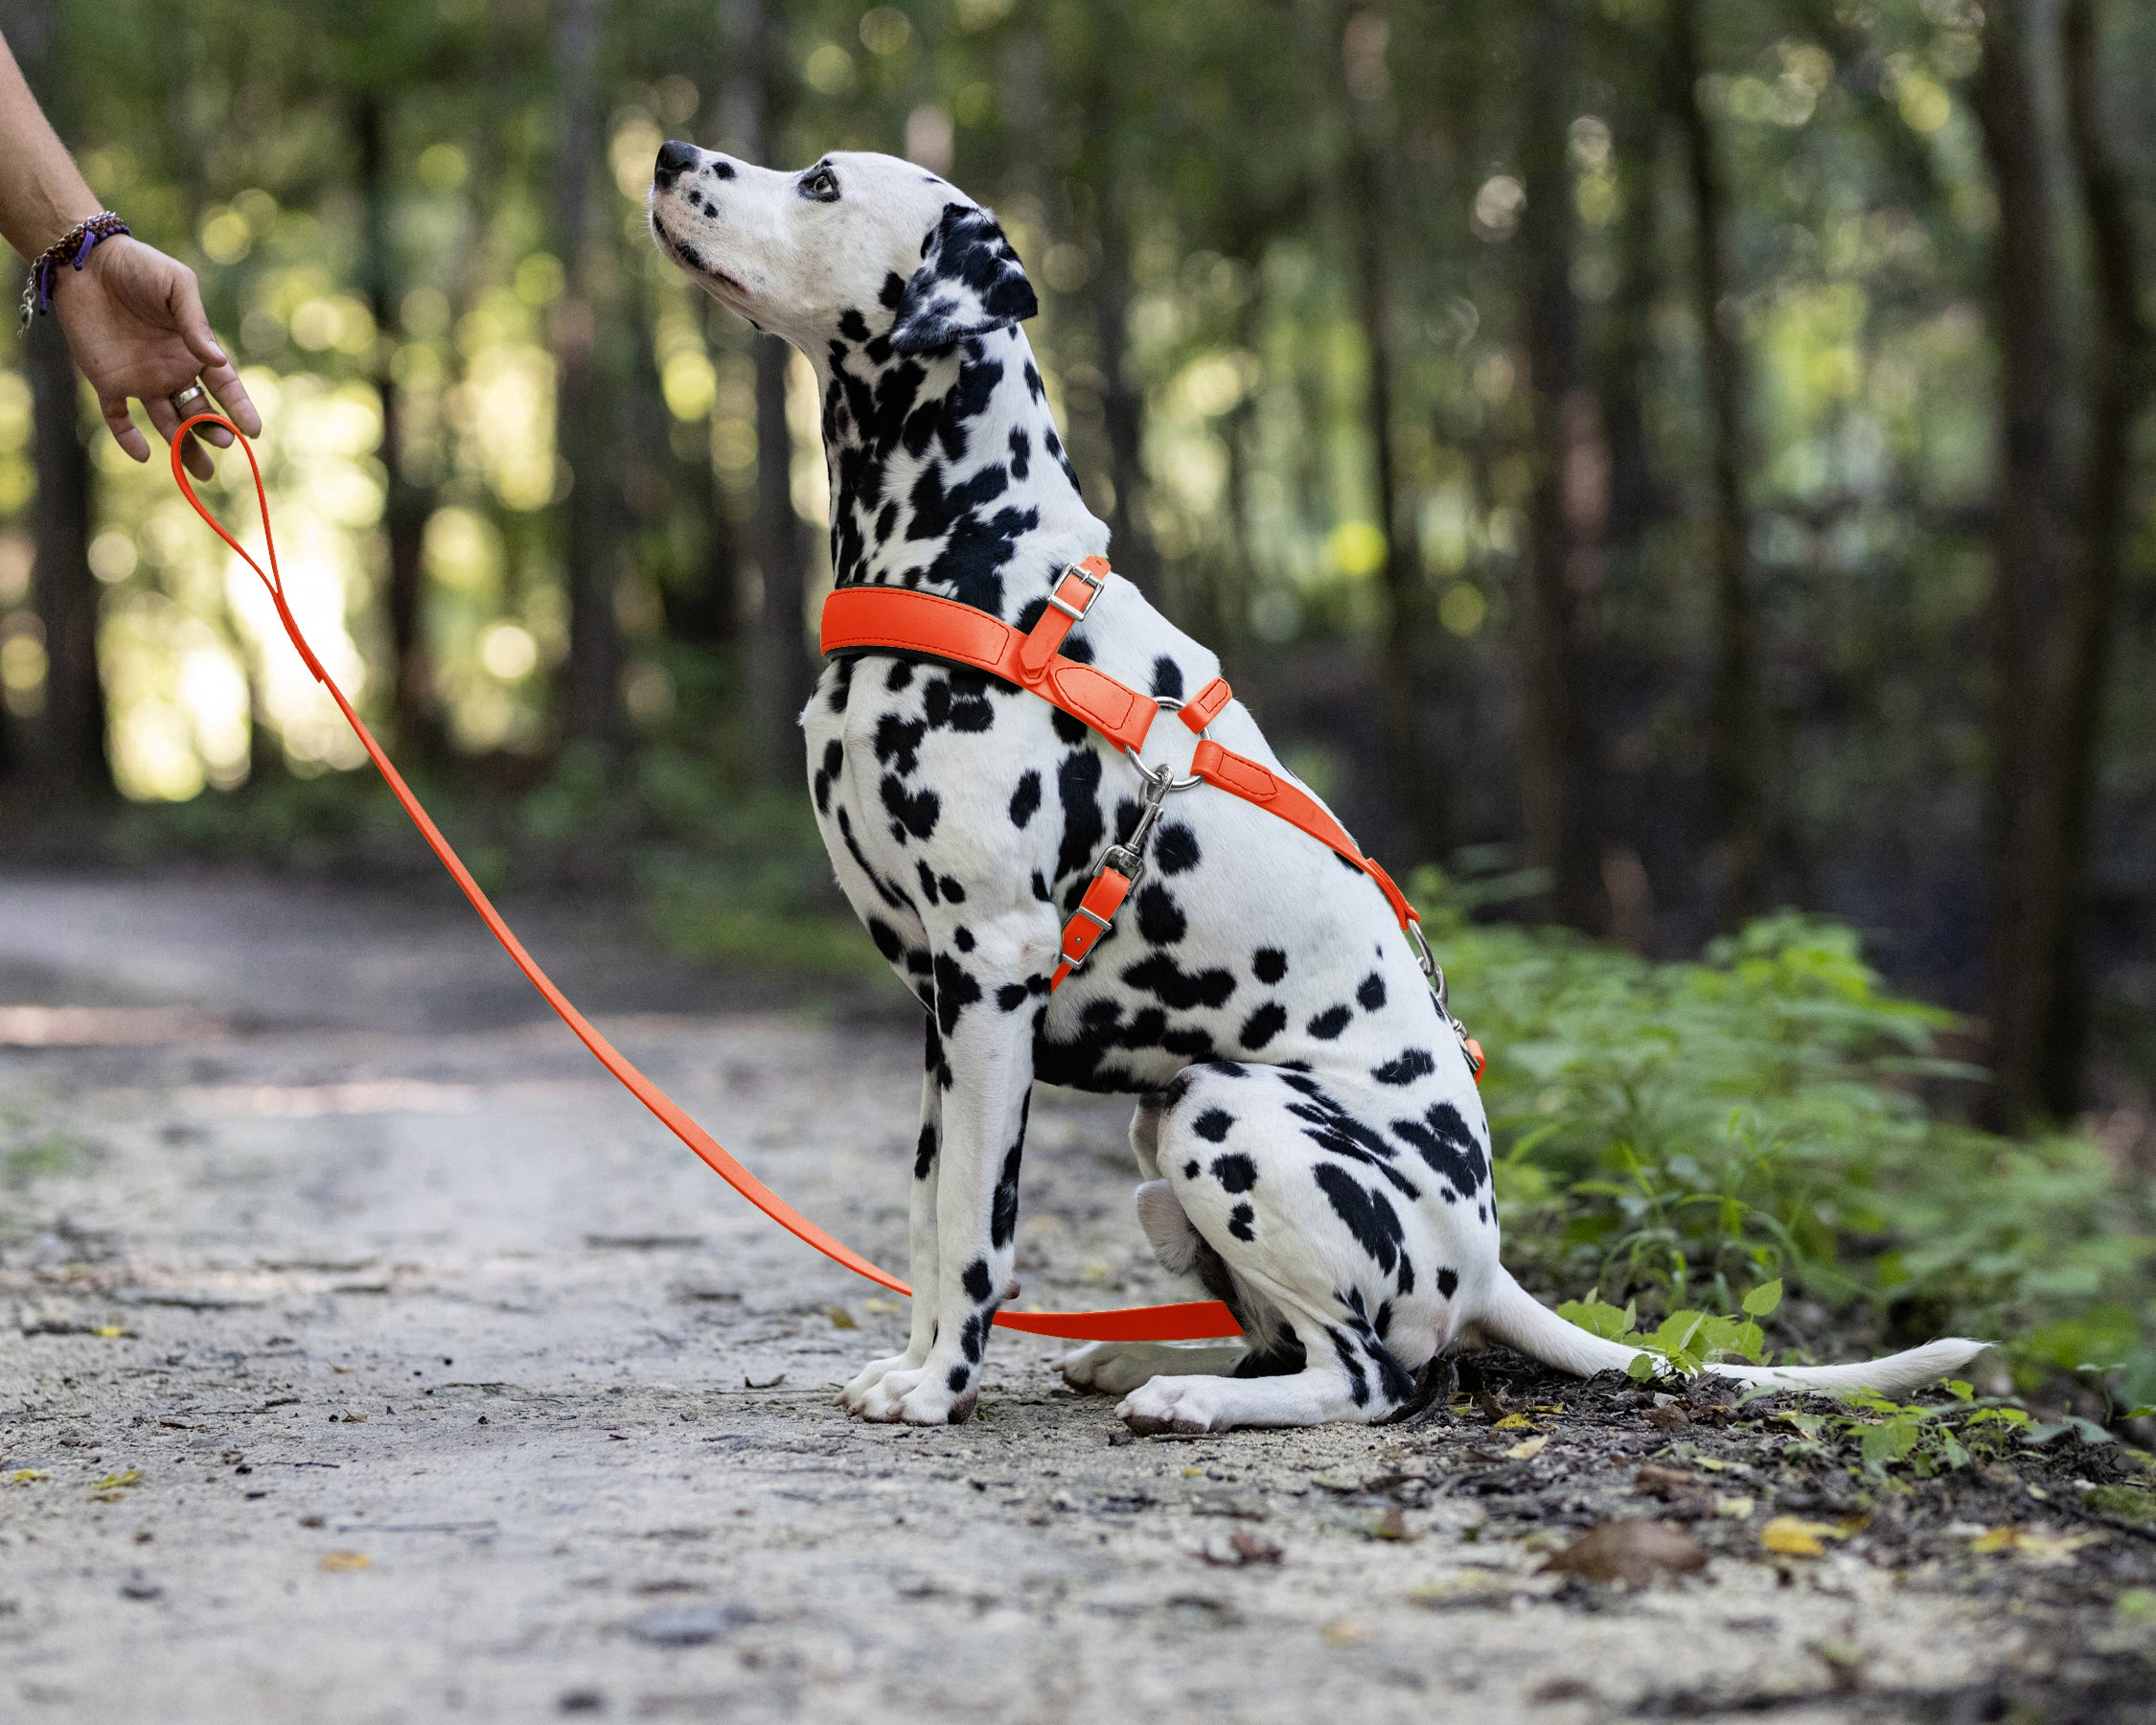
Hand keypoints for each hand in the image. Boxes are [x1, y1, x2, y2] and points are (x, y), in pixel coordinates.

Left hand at [49, 234, 260, 479]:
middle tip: (222, 444)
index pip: (225, 387)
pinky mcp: (107, 380)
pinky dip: (128, 437)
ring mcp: (141, 378)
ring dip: (184, 447)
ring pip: (167, 423)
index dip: (240, 409)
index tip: (253, 432)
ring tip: (200, 473)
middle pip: (199, 412)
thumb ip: (196, 323)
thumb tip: (219, 362)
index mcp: (194, 351)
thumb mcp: (177, 285)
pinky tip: (142, 453)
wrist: (85, 261)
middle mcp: (172, 370)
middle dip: (212, 432)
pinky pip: (119, 417)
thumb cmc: (139, 266)